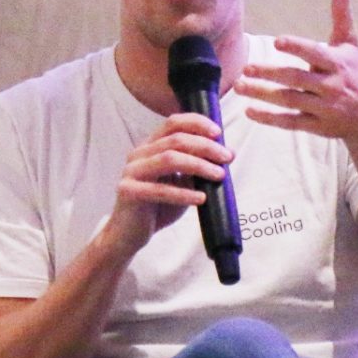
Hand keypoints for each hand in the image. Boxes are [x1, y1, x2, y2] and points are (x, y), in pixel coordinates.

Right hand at [103, 109, 231, 254]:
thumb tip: (228, 154)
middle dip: (205, 146)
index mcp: (149, 146)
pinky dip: (184, 193)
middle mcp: (139, 154)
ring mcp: (131, 172)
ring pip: (169, 159)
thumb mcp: (181, 182)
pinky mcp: (129, 192)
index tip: (219, 133)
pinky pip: (160, 190)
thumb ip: (197, 167)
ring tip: (219, 175)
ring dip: (198, 165)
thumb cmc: (157, 207)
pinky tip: (201, 198)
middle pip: (175, 140)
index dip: (197, 123)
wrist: (129, 234)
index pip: (172, 123)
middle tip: (227, 157)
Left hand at [240, 0, 357, 175]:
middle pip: (296, 78)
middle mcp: (331, 85)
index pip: (315, 54)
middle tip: (246, 68)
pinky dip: (270, 118)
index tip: (277, 42)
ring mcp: (324, 108)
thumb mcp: (351, 45)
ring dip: (262, 94)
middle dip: (270, 74)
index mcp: (337, 63)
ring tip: (239, 86)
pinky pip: (290, 122)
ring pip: (289, 100)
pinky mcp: (317, 126)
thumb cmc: (357, 74)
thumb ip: (341, 16)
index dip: (297, 48)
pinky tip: (250, 111)